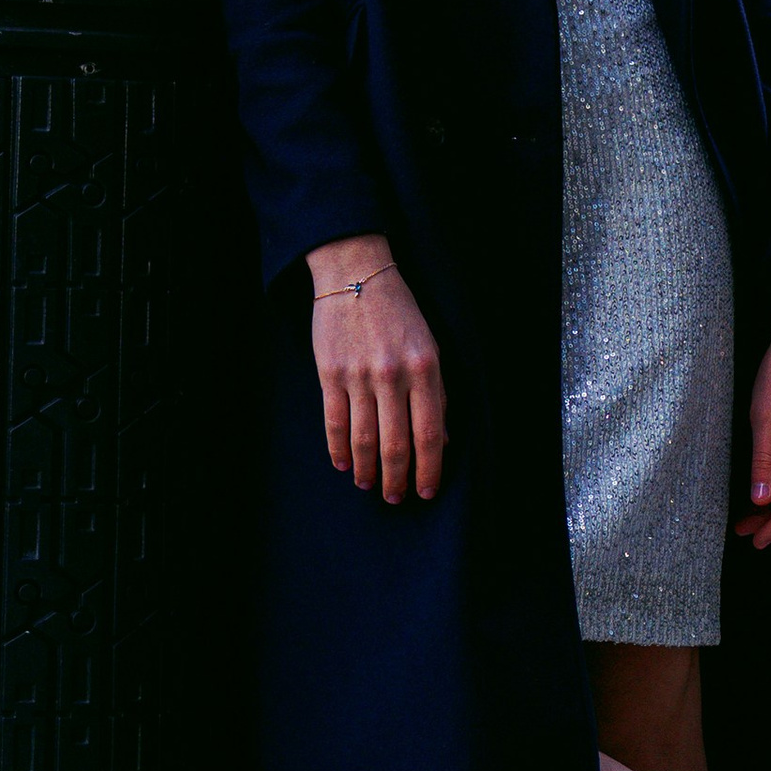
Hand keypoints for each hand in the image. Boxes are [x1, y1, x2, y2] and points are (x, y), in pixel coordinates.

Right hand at [307, 236, 445, 504]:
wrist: (356, 273)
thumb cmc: (400, 312)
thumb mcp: (431, 347)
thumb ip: (437, 394)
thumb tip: (440, 441)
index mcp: (426, 368)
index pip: (430, 434)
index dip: (429, 469)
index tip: (427, 491)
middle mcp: (393, 375)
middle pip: (396, 443)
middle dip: (397, 478)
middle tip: (397, 498)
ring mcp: (359, 376)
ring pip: (363, 439)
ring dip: (367, 469)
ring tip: (370, 485)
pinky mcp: (330, 373)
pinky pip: (334, 421)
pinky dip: (338, 448)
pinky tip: (343, 463)